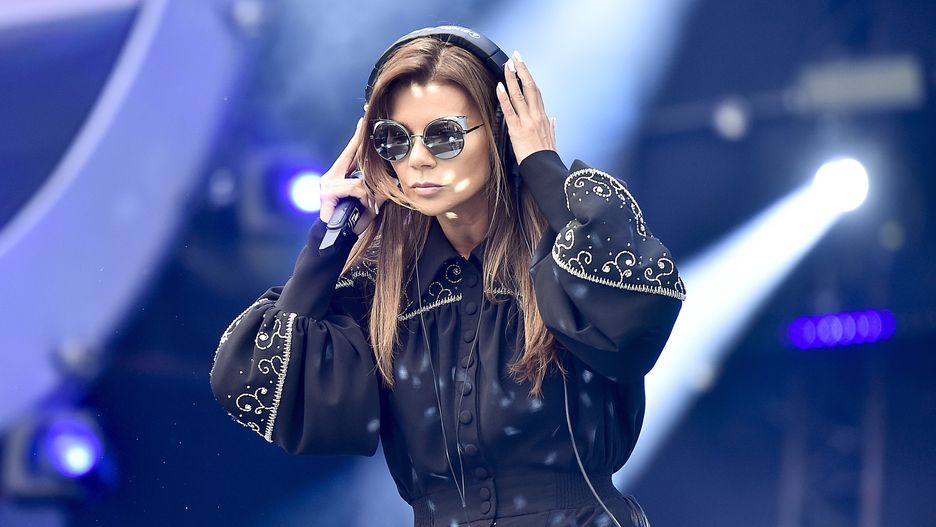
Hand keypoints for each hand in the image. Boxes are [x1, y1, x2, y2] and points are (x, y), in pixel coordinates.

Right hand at [319, 117, 385, 234]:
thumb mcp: (369, 204)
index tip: (362, 121)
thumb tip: (390, 183)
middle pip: (352, 153)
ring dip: (368, 195)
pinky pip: (356, 188)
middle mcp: (331, 176)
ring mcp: (328, 183)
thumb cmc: (351, 222)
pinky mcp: (328, 191)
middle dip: (359, 139)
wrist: (335, 239)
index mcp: (340, 176)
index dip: (357, 137)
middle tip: (364, 120)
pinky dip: (364, 198)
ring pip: (359, 179)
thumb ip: (377, 191)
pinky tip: (364, 207)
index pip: (351, 152)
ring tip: (369, 206)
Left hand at [495, 50, 556, 163]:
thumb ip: (551, 127)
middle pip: (530, 87)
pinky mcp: (517, 130)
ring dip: (512, 79)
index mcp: (543, 117)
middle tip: (516, 57)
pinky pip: (510, 111)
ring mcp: (527, 121)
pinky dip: (504, 98)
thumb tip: (553, 118)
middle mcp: (536, 115)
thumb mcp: (552, 139)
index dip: (529, 77)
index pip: (536, 92)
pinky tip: (500, 87)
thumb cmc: (546, 156)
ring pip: (519, 95)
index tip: (523, 66)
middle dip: (522, 70)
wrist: (544, 168)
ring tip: (507, 66)